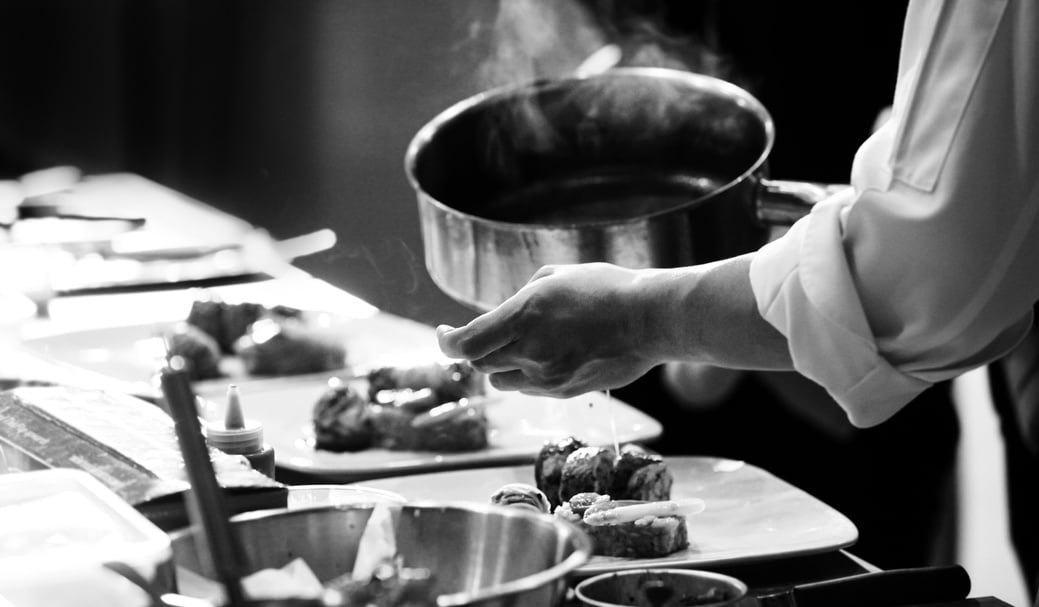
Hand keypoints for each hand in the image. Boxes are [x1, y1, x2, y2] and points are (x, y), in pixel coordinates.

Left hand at [436, 263, 661, 396]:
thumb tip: (506, 312)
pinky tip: (548, 354)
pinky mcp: (565, 391)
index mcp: (524, 316)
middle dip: (477, 350)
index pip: (467, 345)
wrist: (650, 319)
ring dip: (503, 365)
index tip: (444, 333)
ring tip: (524, 343)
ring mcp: (549, 377)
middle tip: (483, 335)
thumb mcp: (556, 276)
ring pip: (504, 381)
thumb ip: (522, 298)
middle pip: (481, 365)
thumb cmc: (607, 288)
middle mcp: (532, 351)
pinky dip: (528, 375)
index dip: (446, 342)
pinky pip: (531, 388)